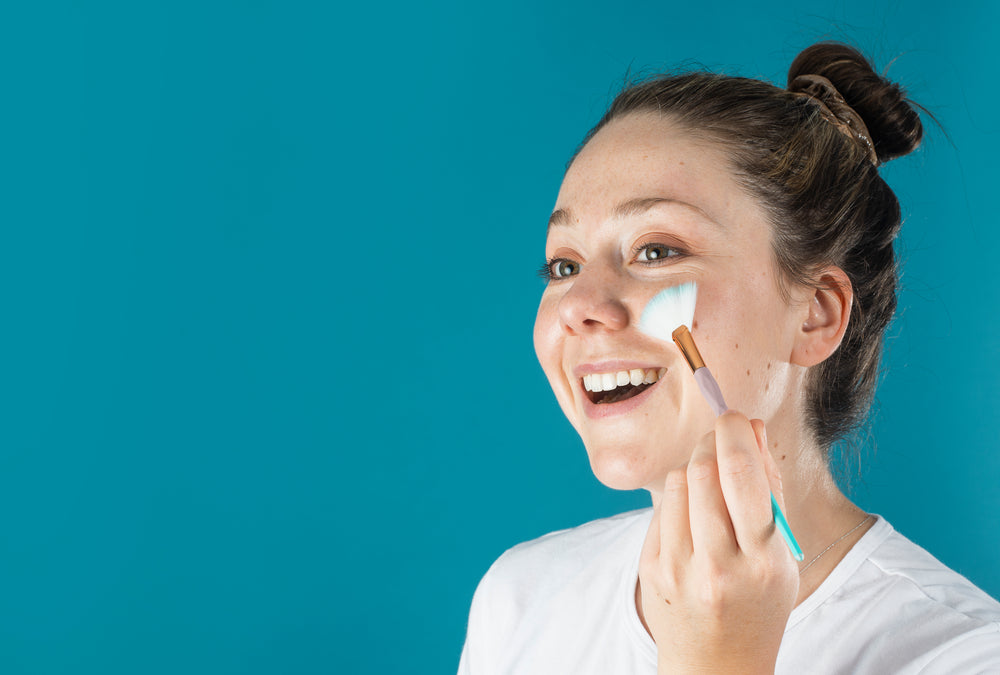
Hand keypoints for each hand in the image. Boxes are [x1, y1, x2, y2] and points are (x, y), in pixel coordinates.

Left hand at [639, 411, 798, 673]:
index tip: (736, 417)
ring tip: (711, 491)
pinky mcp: (651, 569)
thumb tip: (752, 428)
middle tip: (722, 438)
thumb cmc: (757, 602)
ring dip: (695, 469)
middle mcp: (718, 567)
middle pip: (703, 471)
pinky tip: (692, 521)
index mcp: (763, 562)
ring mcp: (678, 570)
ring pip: (678, 482)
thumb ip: (769, 490)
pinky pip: (661, 507)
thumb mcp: (781, 555)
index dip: (735, 433)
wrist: (716, 665)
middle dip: (713, 443)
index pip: (742, 476)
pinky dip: (678, 500)